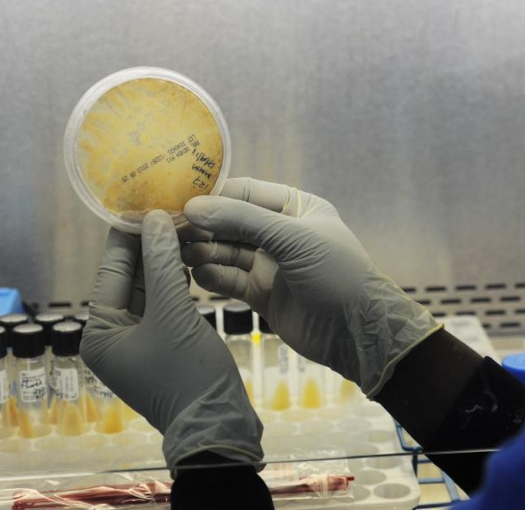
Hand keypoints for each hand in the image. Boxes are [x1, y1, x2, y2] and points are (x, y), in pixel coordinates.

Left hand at [82, 210, 262, 471]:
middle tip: (171, 207)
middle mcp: (112, 335)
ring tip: (186, 225)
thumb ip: (163, 263)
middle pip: (130, 278)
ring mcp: (139, 341)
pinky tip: (193, 257)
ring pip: (150, 289)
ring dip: (166, 260)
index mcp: (99, 332)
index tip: (145, 199)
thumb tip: (154, 217)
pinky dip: (177, 281)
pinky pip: (165, 304)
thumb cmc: (188, 373)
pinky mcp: (164, 344)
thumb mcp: (174, 313)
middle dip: (150, 245)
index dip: (129, 234)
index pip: (112, 270)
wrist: (218, 424)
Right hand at [181, 177, 440, 396]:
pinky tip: (197, 275)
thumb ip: (244, 221)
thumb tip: (193, 205)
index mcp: (296, 207)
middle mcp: (281, 232)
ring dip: (202, 251)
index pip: (244, 192)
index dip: (211, 194)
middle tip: (166, 229)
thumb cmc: (337, 274)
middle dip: (201, 225)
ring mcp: (270, 264)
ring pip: (225, 251)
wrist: (358, 332)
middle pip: (230, 222)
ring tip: (179, 253)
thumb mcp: (294, 240)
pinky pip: (229, 279)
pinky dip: (212, 276)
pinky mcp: (262, 293)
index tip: (175, 198)